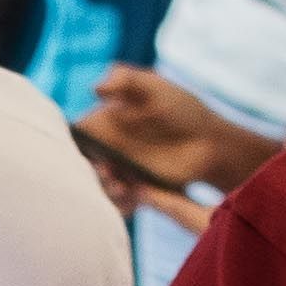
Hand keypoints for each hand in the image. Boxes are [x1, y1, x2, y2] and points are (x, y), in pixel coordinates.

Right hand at [81, 67, 256, 191]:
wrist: (212, 142)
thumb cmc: (183, 109)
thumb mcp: (155, 87)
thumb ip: (126, 80)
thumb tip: (94, 89)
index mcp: (105, 123)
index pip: (78, 135)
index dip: (74, 145)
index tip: (86, 150)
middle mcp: (108, 149)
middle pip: (84, 165)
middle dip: (89, 172)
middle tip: (107, 171)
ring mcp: (122, 172)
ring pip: (100, 187)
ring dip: (105, 190)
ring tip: (122, 188)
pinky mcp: (137, 190)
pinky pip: (119, 202)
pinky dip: (122, 204)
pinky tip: (135, 198)